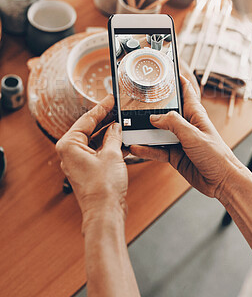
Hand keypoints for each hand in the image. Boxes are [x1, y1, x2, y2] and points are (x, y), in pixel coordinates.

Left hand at [56, 95, 127, 225]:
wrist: (105, 212)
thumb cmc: (103, 188)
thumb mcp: (112, 154)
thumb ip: (113, 136)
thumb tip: (116, 126)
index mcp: (69, 145)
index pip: (86, 119)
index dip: (101, 108)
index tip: (110, 99)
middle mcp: (70, 152)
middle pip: (89, 129)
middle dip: (105, 119)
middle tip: (118, 108)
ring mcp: (79, 161)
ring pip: (94, 140)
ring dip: (109, 133)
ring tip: (122, 122)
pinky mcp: (88, 169)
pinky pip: (98, 151)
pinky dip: (109, 145)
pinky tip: (122, 139)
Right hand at [130, 77, 242, 199]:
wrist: (221, 181)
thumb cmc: (217, 155)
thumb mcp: (194, 135)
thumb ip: (174, 124)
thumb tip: (154, 117)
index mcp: (194, 114)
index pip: (185, 91)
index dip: (175, 79)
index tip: (163, 70)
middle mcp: (185, 125)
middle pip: (165, 111)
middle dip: (151, 108)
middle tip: (135, 103)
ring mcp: (179, 140)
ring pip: (158, 132)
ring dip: (145, 131)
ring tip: (130, 128)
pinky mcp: (174, 154)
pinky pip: (157, 149)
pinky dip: (147, 149)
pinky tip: (137, 147)